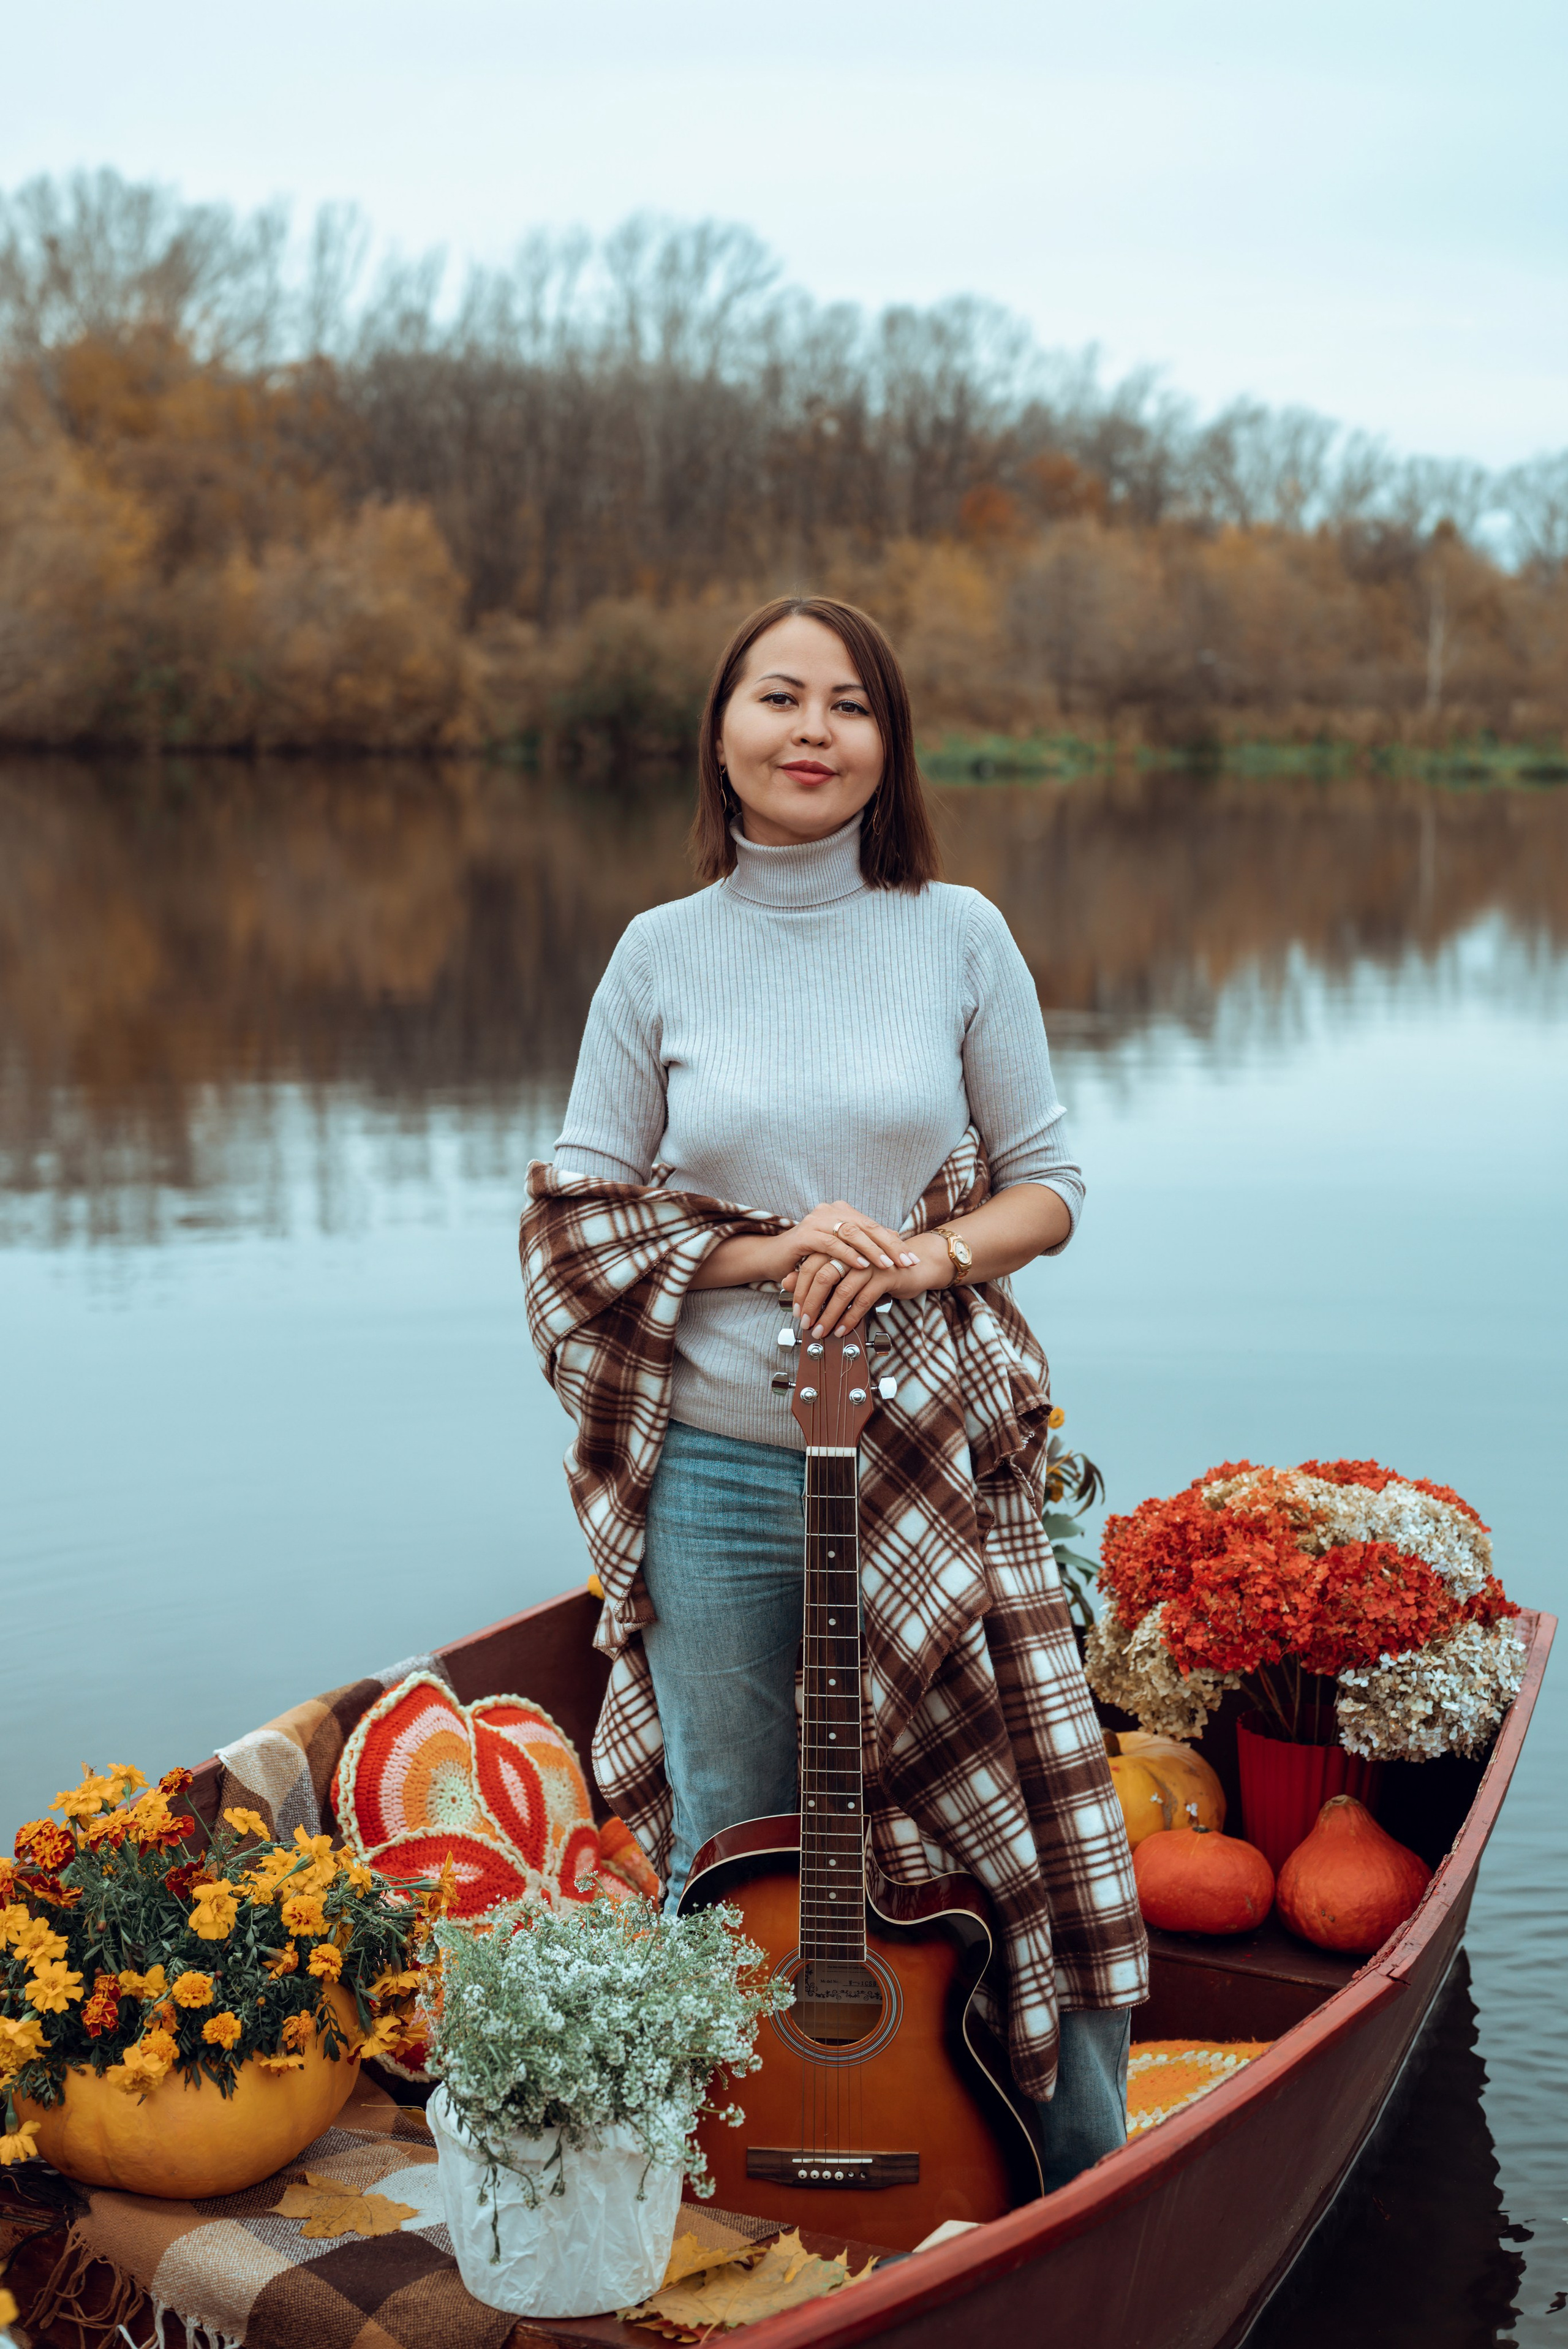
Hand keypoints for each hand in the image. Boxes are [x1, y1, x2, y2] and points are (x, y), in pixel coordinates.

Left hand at [775, 1202, 952, 1337]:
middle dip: (811, 1303)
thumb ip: (815, 1272)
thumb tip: (785, 1282)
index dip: (801, 1288)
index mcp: (839, 1244)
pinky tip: (842, 1329)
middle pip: (823, 1276)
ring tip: (821, 1330)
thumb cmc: (874, 1268)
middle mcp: (852, 1249)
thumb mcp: (843, 1269)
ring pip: (842, 1291)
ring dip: (829, 1315)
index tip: (796, 1310)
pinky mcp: (884, 1275)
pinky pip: (862, 1300)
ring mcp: (869, 1261)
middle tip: (805, 1322)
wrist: (915, 1265)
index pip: (811, 1264)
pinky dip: (849, 1318)